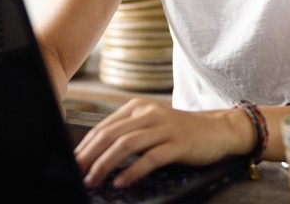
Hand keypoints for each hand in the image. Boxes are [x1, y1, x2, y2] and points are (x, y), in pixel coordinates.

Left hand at [74, 97, 248, 188]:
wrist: (217, 129)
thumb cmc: (180, 130)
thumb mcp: (151, 124)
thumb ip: (128, 133)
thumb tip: (95, 154)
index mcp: (139, 107)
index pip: (104, 127)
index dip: (85, 147)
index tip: (72, 164)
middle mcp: (149, 113)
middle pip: (112, 134)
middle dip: (89, 156)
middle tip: (76, 173)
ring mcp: (164, 127)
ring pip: (127, 144)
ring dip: (106, 164)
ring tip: (93, 180)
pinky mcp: (178, 143)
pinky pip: (150, 157)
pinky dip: (133, 171)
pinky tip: (121, 182)